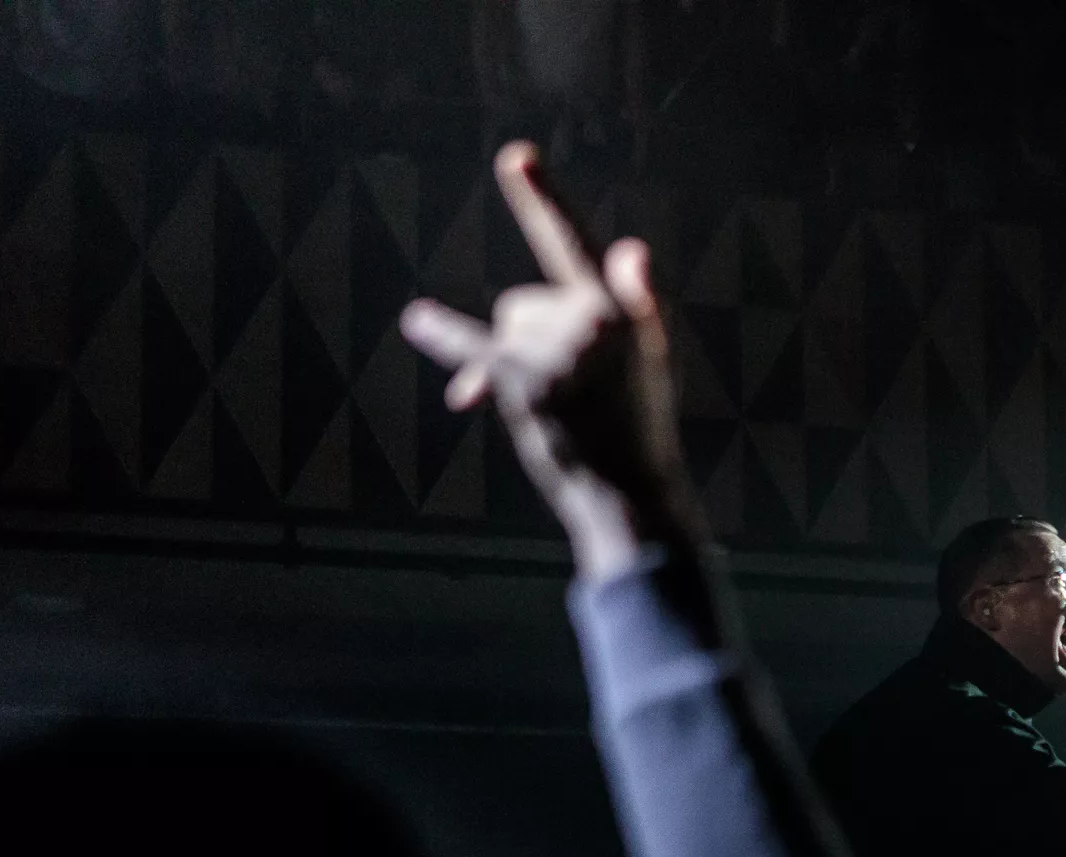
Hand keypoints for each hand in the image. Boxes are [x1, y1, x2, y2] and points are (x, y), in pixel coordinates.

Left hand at [399, 142, 701, 579]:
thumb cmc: (639, 426)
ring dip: (511, 365)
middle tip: (570, 392)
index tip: (514, 157)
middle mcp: (587, 319)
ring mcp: (554, 348)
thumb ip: (634, 301)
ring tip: (554, 408)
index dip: (542, 200)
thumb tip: (630, 245)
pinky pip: (473, 349)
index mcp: (618, 308)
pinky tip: (416, 320)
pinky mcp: (525, 378)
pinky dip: (443, 338)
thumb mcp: (650, 357)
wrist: (628, 490)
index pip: (572, 244)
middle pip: (522, 304)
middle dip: (529, 340)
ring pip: (504, 331)